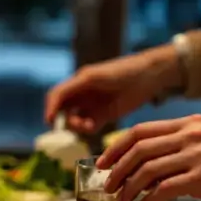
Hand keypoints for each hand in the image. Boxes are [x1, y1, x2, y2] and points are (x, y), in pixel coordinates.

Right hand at [44, 45, 182, 133]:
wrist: (150, 75)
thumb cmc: (121, 71)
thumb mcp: (91, 78)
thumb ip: (70, 90)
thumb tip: (53, 106)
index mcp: (77, 82)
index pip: (56, 96)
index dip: (50, 108)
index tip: (50, 121)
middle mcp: (82, 94)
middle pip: (63, 111)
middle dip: (65, 120)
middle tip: (76, 124)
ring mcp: (92, 105)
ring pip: (75, 120)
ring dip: (77, 126)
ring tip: (88, 126)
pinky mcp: (104, 115)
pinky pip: (89, 126)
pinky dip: (88, 129)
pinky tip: (93, 127)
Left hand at [99, 114, 200, 200]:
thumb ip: (173, 145)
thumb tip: (136, 162)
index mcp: (188, 124)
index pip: (141, 130)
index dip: (116, 147)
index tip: (102, 162)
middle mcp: (191, 135)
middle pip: (140, 149)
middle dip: (117, 169)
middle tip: (107, 185)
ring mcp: (197, 154)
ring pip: (148, 169)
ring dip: (129, 187)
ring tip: (122, 199)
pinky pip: (164, 188)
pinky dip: (148, 199)